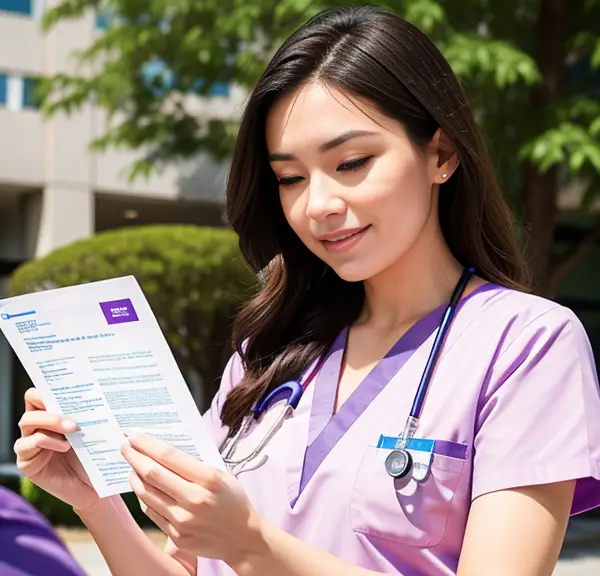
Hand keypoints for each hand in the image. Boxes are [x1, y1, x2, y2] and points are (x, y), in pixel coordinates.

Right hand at [14, 388, 99, 512]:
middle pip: (32, 401)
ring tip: (73, 430)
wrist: (96, 485)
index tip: (69, 386)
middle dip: (52, 403)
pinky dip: (46, 442)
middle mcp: (38, 425)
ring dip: (51, 422)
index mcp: (52, 413)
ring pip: (27, 421)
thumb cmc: (96, 454)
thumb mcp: (95, 430)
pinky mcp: (26, 461)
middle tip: (74, 417)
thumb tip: (102, 391)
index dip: (49, 385)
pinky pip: (27, 444)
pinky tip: (65, 447)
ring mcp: (29, 443)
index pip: (41, 392)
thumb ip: (90, 413)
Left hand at [121, 433, 264, 566]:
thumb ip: (195, 465)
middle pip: (153, 474)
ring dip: (134, 477)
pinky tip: (141, 487)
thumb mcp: (221, 474)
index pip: (169, 456)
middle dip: (135, 457)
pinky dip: (143, 496)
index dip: (147, 445)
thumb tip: (164, 452)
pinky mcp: (176, 536)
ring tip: (131, 466)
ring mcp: (183, 520)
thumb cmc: (232, 500)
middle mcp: (194, 499)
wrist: (242, 537)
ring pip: (147, 493)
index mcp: (208, 479)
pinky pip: (151, 512)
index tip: (134, 436)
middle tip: (125, 447)